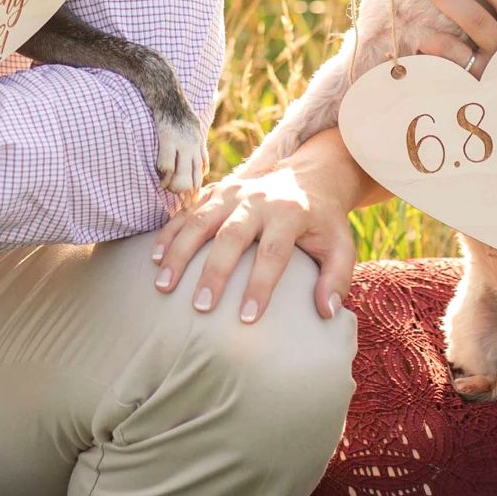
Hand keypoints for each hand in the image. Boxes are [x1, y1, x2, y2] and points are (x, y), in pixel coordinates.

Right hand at [150, 127, 368, 321]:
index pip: (273, 252)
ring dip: (180, 252)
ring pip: (201, 220)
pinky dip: (170, 233)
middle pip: (231, 235)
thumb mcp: (341, 245)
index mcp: (290, 212)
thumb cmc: (324, 221)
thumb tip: (326, 312)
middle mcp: (258, 199)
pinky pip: (187, 211)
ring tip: (164, 285)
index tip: (247, 319)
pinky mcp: (216, 190)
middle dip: (214, 271)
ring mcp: (233, 191)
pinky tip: (155, 258)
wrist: (309, 175)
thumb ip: (337, 277)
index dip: (260, 285)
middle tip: (200, 306)